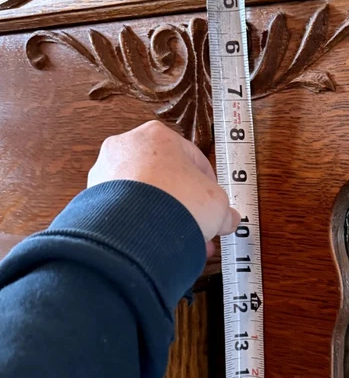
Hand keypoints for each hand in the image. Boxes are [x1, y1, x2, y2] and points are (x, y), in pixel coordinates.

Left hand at [88, 121, 239, 257]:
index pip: (193, 158)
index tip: (213, 205)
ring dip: (161, 215)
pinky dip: (139, 224)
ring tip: (176, 239)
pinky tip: (154, 242)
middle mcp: (126, 146)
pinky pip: (124, 210)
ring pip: (142, 195)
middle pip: (164, 177)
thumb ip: (224, 209)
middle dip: (183, 204)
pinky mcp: (91, 197)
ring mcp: (105, 171)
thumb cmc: (177, 203)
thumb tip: (228, 220)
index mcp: (158, 135)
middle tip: (196, 225)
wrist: (137, 229)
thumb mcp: (218, 205)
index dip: (209, 186)